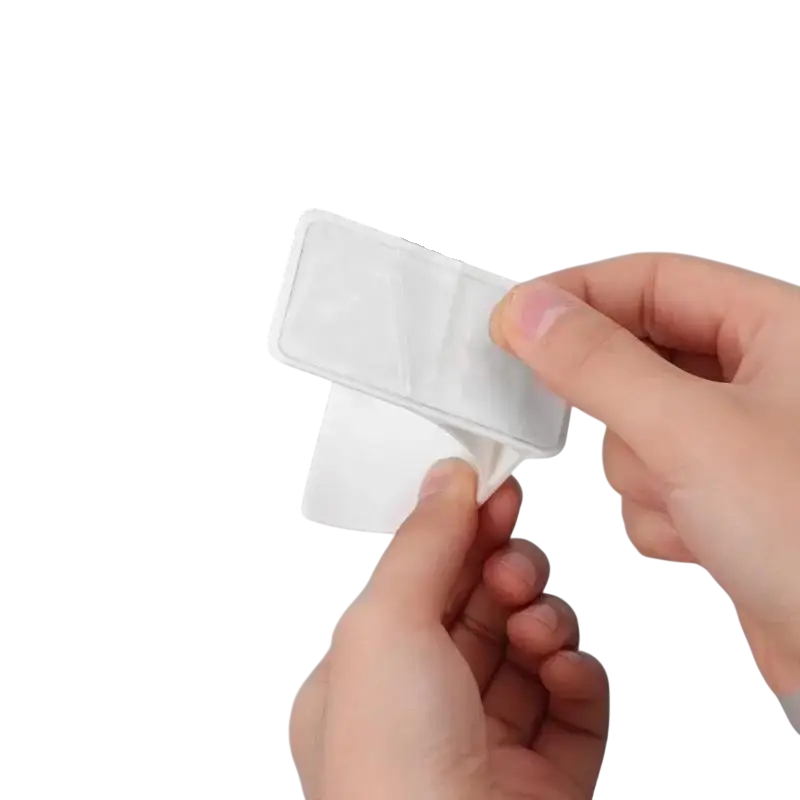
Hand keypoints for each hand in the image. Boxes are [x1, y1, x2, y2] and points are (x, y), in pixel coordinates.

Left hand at [290, 459, 608, 799]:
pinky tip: (562, 671)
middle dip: (506, 571)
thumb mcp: (384, 626)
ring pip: (531, 645)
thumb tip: (448, 476)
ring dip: (543, 619)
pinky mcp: (549, 775)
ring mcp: (489, 743)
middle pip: (480, 607)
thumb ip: (423, 543)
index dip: (461, 532)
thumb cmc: (389, 770)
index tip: (499, 493)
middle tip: (516, 564)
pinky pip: (576, 697)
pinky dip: (577, 673)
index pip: (421, 583)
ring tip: (537, 627)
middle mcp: (424, 710)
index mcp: (367, 678)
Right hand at [491, 254, 799, 696]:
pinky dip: (656, 512)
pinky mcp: (725, 496)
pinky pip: (649, 481)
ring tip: (692, 505)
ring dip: (642, 471)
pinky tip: (703, 540)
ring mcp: (741, 441)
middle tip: (598, 420)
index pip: (654, 280)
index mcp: (781, 329)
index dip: (577, 295)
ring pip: (635, 427)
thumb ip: (599, 365)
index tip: (513, 320)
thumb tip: (529, 313)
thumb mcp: (693, 434)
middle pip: (637, 354)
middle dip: (616, 403)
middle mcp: (764, 378)